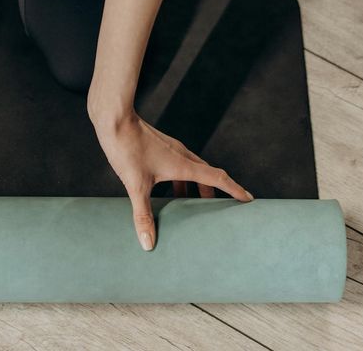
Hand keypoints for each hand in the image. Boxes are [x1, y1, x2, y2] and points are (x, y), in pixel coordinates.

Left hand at [91, 108, 253, 251]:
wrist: (114, 118)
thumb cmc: (127, 148)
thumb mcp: (136, 185)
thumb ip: (143, 214)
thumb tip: (148, 243)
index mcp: (183, 165)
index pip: (218, 178)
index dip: (234, 190)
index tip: (248, 199)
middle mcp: (181, 154)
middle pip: (206, 174)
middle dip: (213, 192)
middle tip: (216, 210)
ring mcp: (169, 148)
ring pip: (190, 168)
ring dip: (194, 185)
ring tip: (188, 203)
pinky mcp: (157, 145)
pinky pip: (176, 163)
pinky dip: (177, 178)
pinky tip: (161, 187)